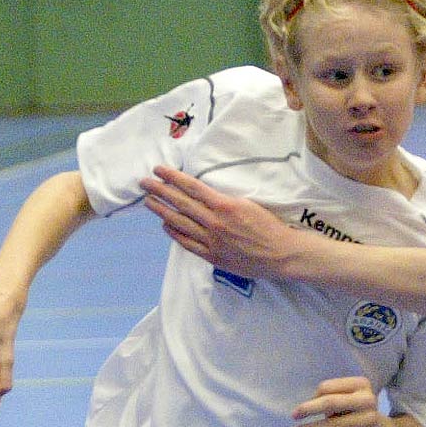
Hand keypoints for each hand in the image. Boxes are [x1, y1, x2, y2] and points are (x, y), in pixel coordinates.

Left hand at [140, 166, 299, 279]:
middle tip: (144, 183)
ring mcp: (212, 241)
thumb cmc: (270, 227)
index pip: (191, 187)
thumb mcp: (248, 204)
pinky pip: (188, 244)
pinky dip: (175, 234)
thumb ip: (224, 200)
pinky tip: (165, 226)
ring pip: (180, 223)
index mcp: (224, 205)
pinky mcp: (213, 256)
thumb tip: (204, 194)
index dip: (172, 177)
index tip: (158, 170)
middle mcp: (214, 222)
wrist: (282, 254)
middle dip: (160, 191)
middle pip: (180, 203)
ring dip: (162, 211)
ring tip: (148, 202)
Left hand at [291, 376, 386, 426]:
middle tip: (293, 416)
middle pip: (330, 402)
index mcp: (361, 384)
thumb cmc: (355, 411)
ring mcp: (369, 420)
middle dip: (308, 409)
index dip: (312, 397)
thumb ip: (329, 398)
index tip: (304, 407)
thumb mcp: (346, 398)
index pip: (326, 387)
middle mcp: (368, 399)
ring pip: (331, 425)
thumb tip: (304, 409)